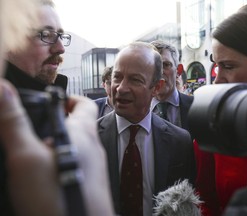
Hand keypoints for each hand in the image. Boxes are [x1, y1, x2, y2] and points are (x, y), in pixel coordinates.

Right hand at [0, 78, 113, 215]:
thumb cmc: (60, 198)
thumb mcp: (27, 157)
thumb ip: (15, 123)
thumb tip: (3, 89)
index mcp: (83, 133)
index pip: (84, 103)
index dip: (68, 98)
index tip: (51, 100)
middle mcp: (94, 147)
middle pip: (79, 124)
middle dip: (57, 122)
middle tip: (33, 128)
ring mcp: (94, 166)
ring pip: (76, 145)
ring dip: (57, 144)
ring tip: (33, 152)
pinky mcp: (90, 183)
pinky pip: (76, 164)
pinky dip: (61, 162)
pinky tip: (44, 175)